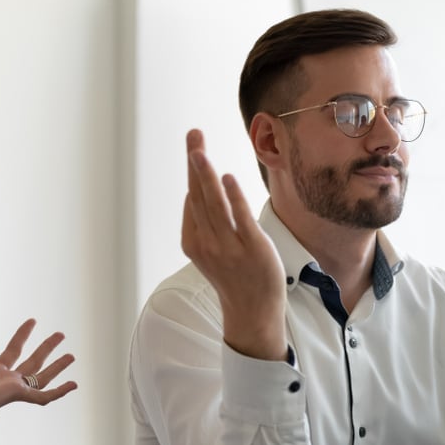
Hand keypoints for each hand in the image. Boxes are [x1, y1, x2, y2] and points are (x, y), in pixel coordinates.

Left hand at [0, 320, 75, 436]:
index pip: (12, 351)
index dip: (22, 335)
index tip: (32, 321)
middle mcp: (7, 382)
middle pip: (33, 362)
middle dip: (47, 348)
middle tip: (61, 334)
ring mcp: (15, 389)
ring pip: (43, 377)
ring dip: (58, 366)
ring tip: (72, 355)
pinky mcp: (19, 396)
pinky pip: (44, 396)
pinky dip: (61, 391)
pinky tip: (74, 384)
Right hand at [181, 129, 287, 360]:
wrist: (252, 310)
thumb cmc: (234, 275)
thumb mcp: (210, 250)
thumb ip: (202, 222)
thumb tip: (196, 191)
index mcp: (193, 241)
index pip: (192, 200)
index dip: (193, 173)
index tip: (194, 146)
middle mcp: (206, 242)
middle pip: (198, 195)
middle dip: (194, 163)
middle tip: (193, 135)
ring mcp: (228, 246)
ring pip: (213, 204)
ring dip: (206, 175)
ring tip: (199, 150)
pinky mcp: (251, 247)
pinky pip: (239, 218)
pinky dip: (232, 197)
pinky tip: (227, 177)